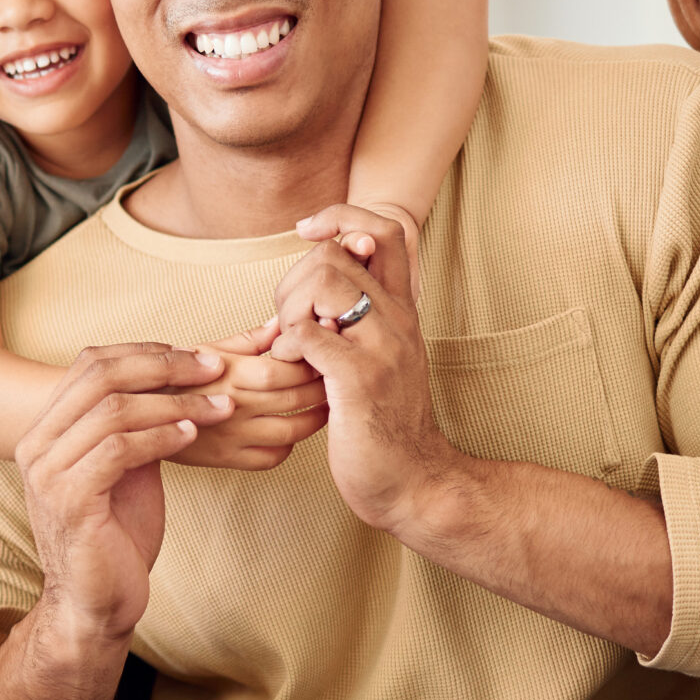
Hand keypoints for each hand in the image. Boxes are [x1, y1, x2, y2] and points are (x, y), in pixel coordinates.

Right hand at [0, 343, 221, 699]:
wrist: (96, 603)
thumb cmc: (114, 536)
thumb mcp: (125, 467)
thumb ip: (134, 424)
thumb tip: (176, 379)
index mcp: (46, 429)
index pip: (90, 363)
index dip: (147, 352)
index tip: (197, 356)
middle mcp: (37, 445)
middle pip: (100, 376)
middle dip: (166, 367)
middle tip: (215, 369)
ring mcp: (48, 473)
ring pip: (114, 410)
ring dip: (176, 403)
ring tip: (219, 407)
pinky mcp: (68, 501)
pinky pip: (119, 449)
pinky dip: (162, 436)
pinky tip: (192, 436)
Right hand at [171, 322, 327, 469]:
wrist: (138, 414)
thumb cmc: (175, 377)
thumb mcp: (207, 350)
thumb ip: (249, 339)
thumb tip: (281, 321)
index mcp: (229, 373)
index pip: (283, 369)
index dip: (309, 362)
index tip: (323, 354)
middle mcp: (233, 405)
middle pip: (293, 398)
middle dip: (321, 387)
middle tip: (336, 378)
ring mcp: (232, 435)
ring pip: (290, 431)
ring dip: (315, 419)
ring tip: (325, 405)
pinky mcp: (228, 459)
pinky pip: (271, 457)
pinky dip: (289, 446)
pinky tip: (292, 433)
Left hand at [268, 204, 461, 533]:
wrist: (414, 482)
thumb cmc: (383, 423)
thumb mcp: (379, 357)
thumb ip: (356, 318)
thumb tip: (311, 281)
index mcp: (401, 310)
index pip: (385, 229)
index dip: (342, 216)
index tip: (309, 233)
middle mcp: (397, 320)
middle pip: (338, 250)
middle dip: (295, 279)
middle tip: (289, 322)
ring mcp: (381, 348)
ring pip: (322, 280)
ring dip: (289, 309)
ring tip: (292, 348)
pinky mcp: (358, 380)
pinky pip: (305, 333)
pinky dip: (285, 345)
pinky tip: (291, 369)